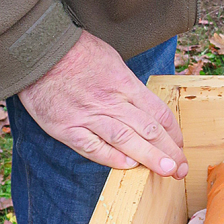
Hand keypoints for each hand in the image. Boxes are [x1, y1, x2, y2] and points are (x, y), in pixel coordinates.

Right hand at [18, 30, 187, 178]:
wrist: (41, 52)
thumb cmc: (78, 52)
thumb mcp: (112, 60)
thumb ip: (128, 85)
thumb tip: (143, 105)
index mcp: (125, 84)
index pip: (158, 113)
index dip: (173, 132)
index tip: (181, 146)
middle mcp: (111, 102)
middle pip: (148, 130)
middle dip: (169, 151)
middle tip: (182, 168)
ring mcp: (89, 116)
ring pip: (126, 140)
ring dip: (149, 158)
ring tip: (167, 171)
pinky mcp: (67, 127)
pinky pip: (93, 147)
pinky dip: (111, 158)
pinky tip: (128, 167)